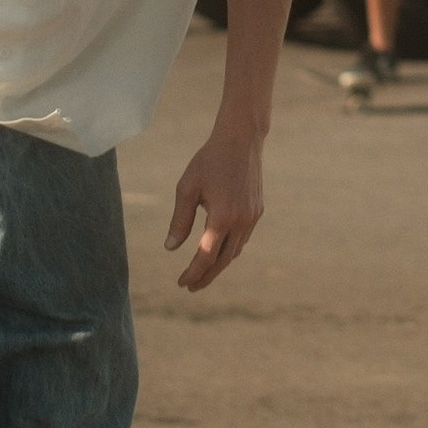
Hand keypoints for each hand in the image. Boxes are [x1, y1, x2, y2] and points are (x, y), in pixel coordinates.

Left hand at [167, 118, 263, 289]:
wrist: (241, 140)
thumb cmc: (209, 161)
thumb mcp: (187, 188)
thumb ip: (180, 220)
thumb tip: (170, 248)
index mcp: (222, 218)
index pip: (205, 256)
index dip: (193, 273)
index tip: (182, 283)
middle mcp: (241, 222)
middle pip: (222, 260)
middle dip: (206, 276)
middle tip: (191, 287)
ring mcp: (252, 218)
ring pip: (235, 251)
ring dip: (219, 265)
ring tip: (203, 272)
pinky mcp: (257, 211)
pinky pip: (243, 239)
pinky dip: (230, 250)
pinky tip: (219, 251)